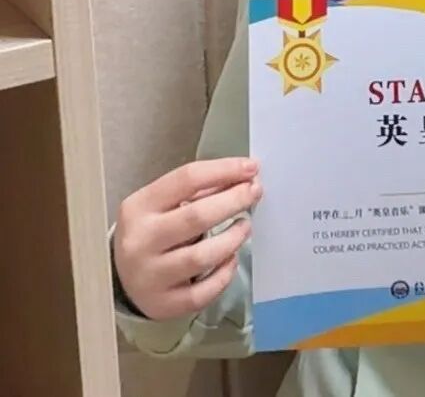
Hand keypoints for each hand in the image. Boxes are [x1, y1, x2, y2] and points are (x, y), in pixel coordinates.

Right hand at [113, 158, 262, 320]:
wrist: (122, 276)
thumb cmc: (153, 230)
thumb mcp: (163, 203)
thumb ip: (199, 189)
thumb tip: (244, 176)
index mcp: (139, 207)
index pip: (187, 179)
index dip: (224, 170)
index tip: (251, 167)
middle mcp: (140, 241)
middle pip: (196, 216)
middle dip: (234, 201)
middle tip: (254, 193)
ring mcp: (149, 276)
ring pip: (201, 257)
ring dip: (232, 238)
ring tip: (245, 226)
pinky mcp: (162, 304)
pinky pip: (202, 292)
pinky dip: (224, 274)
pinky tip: (231, 259)